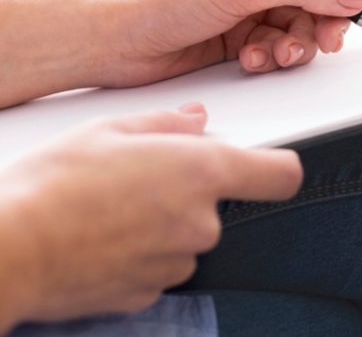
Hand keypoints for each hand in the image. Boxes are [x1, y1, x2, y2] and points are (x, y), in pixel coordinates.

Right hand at [0, 105, 301, 327]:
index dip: (275, 166)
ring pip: (184, 236)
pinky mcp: (148, 294)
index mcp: (201, 172)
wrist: (8, 252)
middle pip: (218, 204)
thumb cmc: (51, 186)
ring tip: (107, 208)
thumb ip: (165, 123)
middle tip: (135, 176)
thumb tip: (196, 120)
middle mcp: (200, 223)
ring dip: (160, 223)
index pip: (281, 174)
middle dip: (187, 191)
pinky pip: (156, 265)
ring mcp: (176, 263)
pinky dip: (137, 253)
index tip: (263, 162)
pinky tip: (99, 238)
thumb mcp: (108, 129)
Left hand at [95, 0, 361, 87]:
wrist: (116, 41)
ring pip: (305, 27)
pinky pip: (282, 48)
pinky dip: (273, 58)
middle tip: (327, 41)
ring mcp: (255, 6)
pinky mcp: (246, 38)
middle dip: (328, 21)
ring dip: (298, 45)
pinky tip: (252, 60)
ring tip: (278, 55)